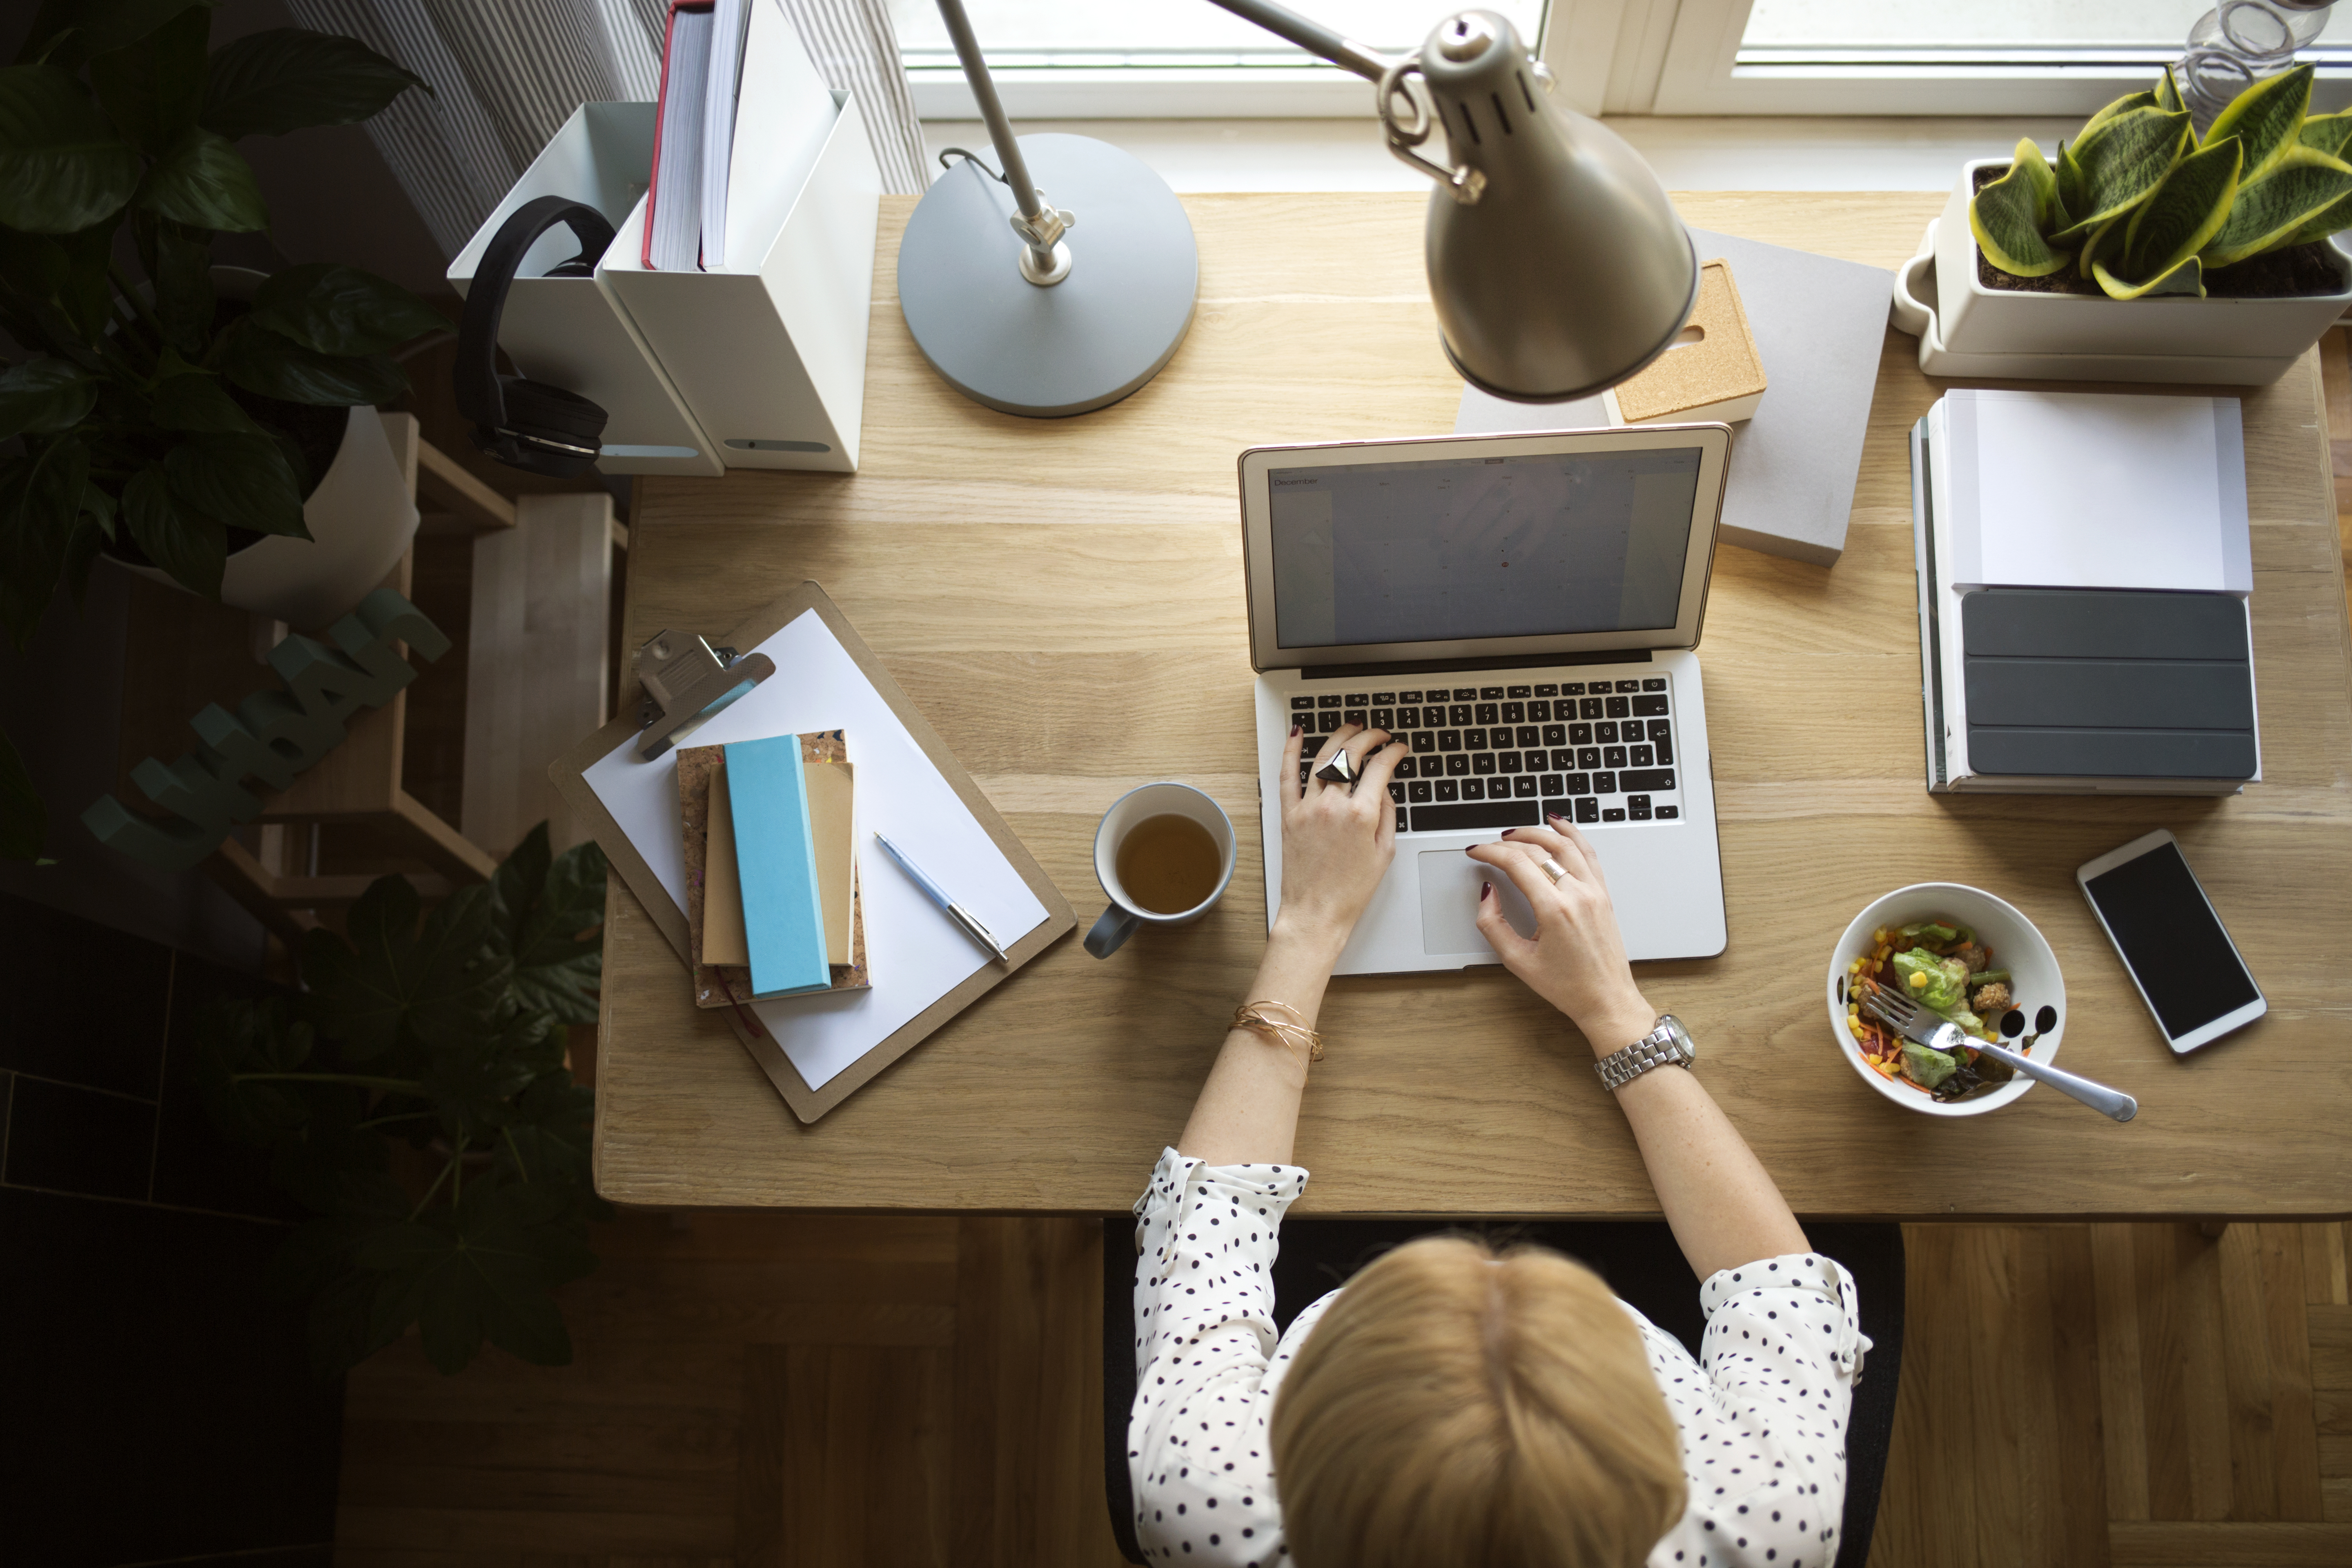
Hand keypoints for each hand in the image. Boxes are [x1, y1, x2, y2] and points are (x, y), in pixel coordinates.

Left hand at [1275, 721, 1407, 952]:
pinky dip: (1290, 750)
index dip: (1393, 752)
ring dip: (1339, 736)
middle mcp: (1333, 806)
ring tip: (1350, 728)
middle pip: (1351, 754)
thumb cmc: (1350, 891)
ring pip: (1322, 757)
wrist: (1316, 912)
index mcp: (1361, 815)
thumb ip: (1387, 815)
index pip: (1380, 767)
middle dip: (1369, 736)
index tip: (1398, 748)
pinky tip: (1297, 733)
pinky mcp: (1288, 815)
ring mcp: (1308, 808)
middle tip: (1378, 734)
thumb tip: (1383, 789)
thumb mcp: (1384, 853)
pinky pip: (1286, 774)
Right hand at [1468, 815, 1655, 1056]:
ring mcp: (1594, 891)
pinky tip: (1559, 825)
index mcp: (1555, 910)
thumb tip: (1487, 893)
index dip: (1491, 852)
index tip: (1476, 852)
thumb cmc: (1568, 986)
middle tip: (1490, 846)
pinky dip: (1573, 834)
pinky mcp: (1603, 894)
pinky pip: (1588, 853)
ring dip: (1537, 832)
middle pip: (1538, 851)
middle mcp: (1578, 894)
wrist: (1607, 999)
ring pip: (1565, 844)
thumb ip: (1493, 924)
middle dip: (1508, 843)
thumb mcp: (1518, 961)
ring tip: (1517, 832)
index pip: (1517, 863)